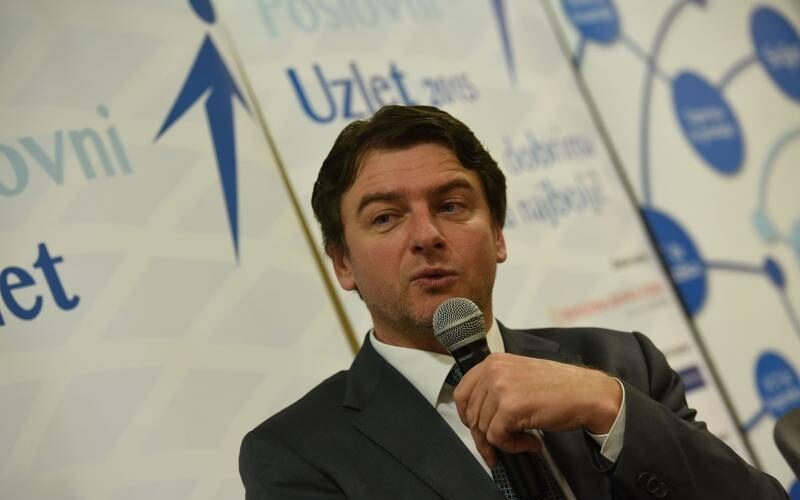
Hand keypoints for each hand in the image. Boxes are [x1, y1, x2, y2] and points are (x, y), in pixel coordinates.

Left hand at [453, 352, 621, 466]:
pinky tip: (531, 442)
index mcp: (494, 362)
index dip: (467, 416)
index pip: (462, 392)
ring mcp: (500, 388)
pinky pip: (497, 438)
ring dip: (503, 442)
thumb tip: (478, 416)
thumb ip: (496, 388)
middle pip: (471, 414)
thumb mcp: (520, 376)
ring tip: (524, 440)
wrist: (588, 393)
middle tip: (500, 447)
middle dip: (484, 436)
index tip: (477, 429)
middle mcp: (493, 371)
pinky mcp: (510, 407)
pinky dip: (512, 447)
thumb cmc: (560, 388)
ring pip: (483, 428)